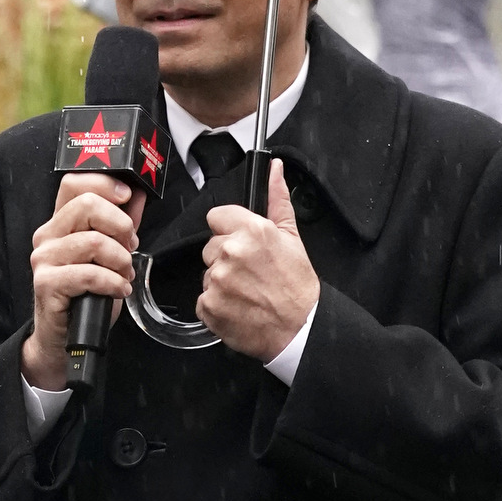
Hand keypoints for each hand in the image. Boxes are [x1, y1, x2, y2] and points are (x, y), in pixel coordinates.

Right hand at [26, 173, 145, 389]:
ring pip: (94, 242)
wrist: (66, 339)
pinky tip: (119, 290)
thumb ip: (121, 225)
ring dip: (121, 261)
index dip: (104, 183)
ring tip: (124, 275)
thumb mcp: (110, 256)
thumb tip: (138, 196)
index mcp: (60, 223)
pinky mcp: (46, 283)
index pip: (74, 183)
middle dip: (121, 225)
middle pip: (87, 205)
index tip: (127, 197)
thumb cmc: (87, 297)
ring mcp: (44, 259)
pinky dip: (112, 283)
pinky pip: (89, 274)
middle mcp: (47, 236)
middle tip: (130, 247)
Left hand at [196, 162, 318, 361]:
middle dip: (225, 258)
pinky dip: (216, 305)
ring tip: (246, 292)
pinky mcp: (208, 306)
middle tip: (250, 273)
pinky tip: (238, 307)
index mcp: (251, 231)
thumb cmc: (297, 288)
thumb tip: (274, 171)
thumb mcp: (292, 238)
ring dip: (221, 282)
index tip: (242, 244)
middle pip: (210, 247)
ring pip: (206, 273)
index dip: (228, 230)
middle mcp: (231, 253)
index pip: (216, 217)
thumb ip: (277, 200)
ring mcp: (217, 281)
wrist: (299, 329)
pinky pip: (203, 299)